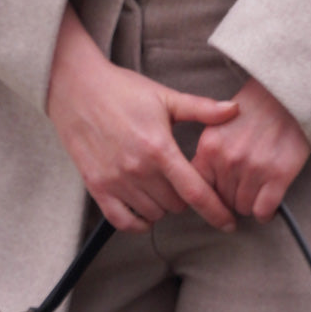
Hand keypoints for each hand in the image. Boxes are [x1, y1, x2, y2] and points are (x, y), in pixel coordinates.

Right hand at [46, 6, 239, 233]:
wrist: (76, 88)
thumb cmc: (122, 90)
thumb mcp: (165, 97)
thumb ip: (201, 108)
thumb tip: (234, 110)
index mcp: (160, 148)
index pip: (195, 192)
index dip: (216, 212)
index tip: (229, 223)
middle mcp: (138, 169)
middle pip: (176, 205)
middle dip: (185, 197)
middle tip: (180, 180)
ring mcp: (116, 181)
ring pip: (154, 214)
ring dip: (162, 206)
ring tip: (160, 187)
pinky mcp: (96, 186)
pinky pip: (123, 221)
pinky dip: (138, 222)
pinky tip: (144, 211)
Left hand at [193, 74, 310, 221]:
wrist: (286, 98)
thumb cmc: (252, 112)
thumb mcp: (217, 126)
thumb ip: (208, 154)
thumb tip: (201, 186)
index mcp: (209, 148)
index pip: (197, 189)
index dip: (208, 196)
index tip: (216, 197)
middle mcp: (228, 160)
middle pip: (222, 202)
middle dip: (231, 199)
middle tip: (243, 188)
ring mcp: (253, 169)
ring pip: (243, 209)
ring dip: (250, 205)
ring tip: (257, 191)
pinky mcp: (278, 176)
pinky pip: (263, 211)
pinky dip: (265, 213)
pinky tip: (268, 205)